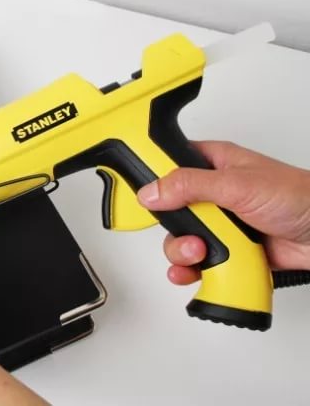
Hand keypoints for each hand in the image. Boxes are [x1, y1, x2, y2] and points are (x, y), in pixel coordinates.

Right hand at [137, 141, 309, 284]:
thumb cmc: (300, 197)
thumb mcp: (238, 185)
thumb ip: (191, 186)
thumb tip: (152, 191)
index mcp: (214, 165)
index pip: (170, 165)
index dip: (153, 178)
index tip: (142, 195)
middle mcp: (213, 194)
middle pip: (170, 210)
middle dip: (174, 228)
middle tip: (189, 232)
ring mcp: (220, 223)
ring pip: (181, 239)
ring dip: (184, 252)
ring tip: (201, 254)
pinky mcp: (227, 250)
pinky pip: (196, 262)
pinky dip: (191, 270)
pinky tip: (193, 272)